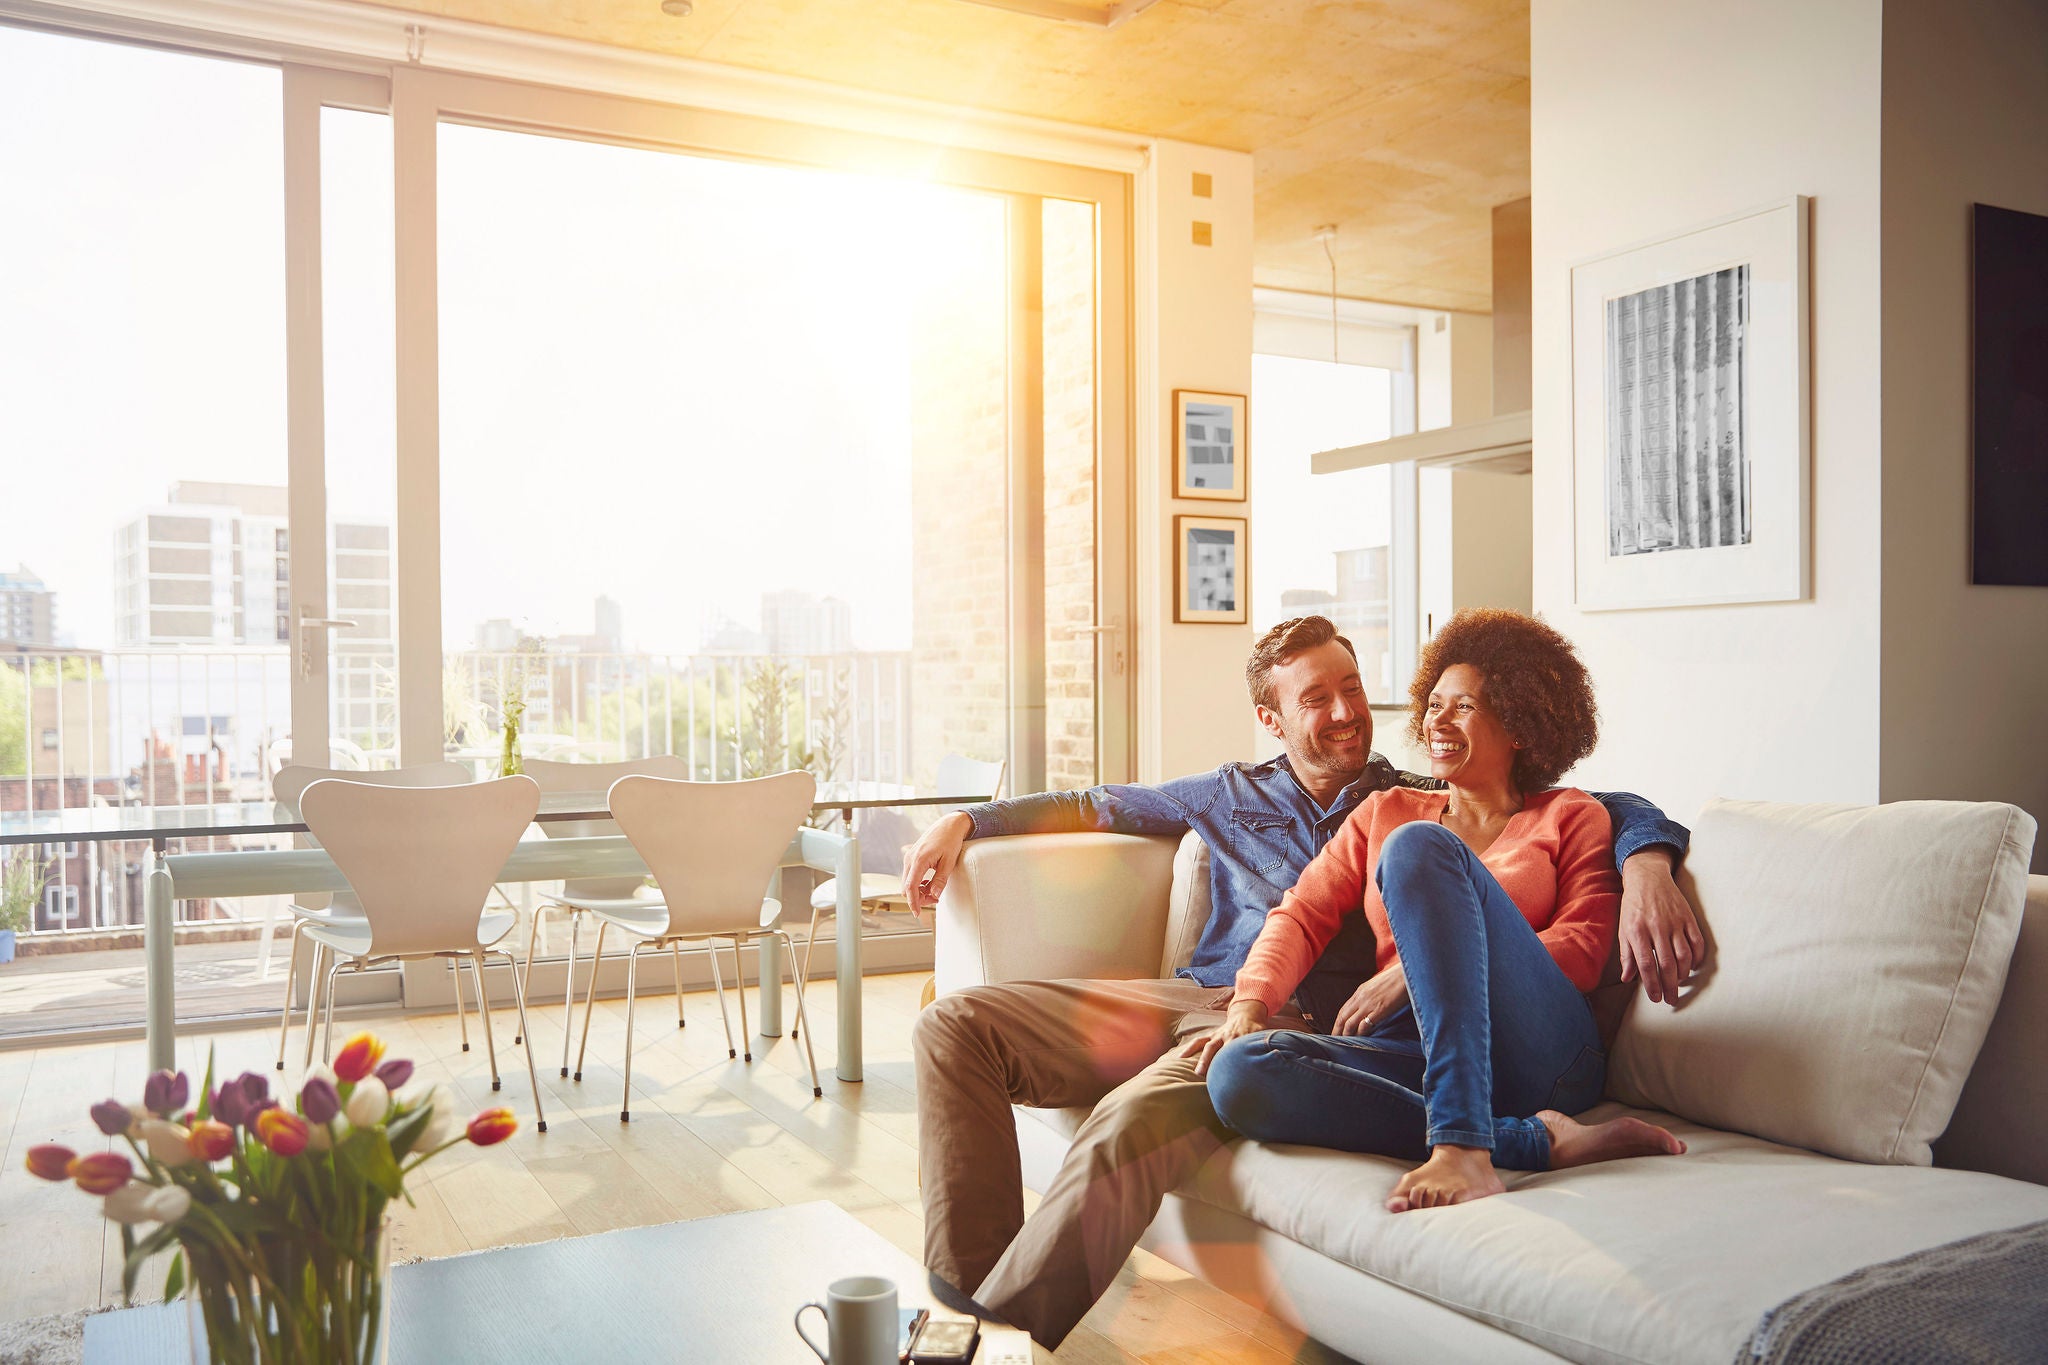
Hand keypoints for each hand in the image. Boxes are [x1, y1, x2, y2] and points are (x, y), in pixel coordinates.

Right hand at [901, 812, 973, 915]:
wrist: (948, 825)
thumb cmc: (950, 841)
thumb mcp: (949, 862)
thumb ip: (940, 880)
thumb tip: (934, 895)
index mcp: (919, 860)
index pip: (911, 887)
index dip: (913, 902)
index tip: (918, 914)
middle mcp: (910, 858)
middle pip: (907, 887)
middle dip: (918, 897)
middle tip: (936, 898)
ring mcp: (909, 857)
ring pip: (908, 882)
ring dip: (918, 890)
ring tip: (934, 890)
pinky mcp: (911, 857)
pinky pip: (910, 875)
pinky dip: (917, 883)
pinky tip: (929, 883)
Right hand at [1181, 999, 1268, 1077]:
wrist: (1246, 1013)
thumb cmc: (1256, 1028)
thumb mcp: (1263, 1032)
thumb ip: (1265, 1041)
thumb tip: (1275, 1052)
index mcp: (1242, 1036)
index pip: (1239, 1049)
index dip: (1237, 1059)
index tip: (1237, 1074)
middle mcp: (1229, 1036)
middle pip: (1222, 1049)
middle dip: (1218, 1062)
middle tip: (1215, 1076)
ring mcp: (1218, 1036)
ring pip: (1208, 1046)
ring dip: (1202, 1058)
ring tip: (1196, 1072)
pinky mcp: (1211, 1036)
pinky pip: (1198, 1041)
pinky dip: (1189, 1048)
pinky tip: (1179, 1058)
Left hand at [1333, 964, 1406, 1036]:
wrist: (1407, 973)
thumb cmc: (1396, 979)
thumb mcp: (1378, 985)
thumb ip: (1370, 995)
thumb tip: (1367, 1005)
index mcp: (1360, 991)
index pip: (1343, 1009)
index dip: (1338, 1022)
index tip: (1336, 1030)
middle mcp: (1361, 998)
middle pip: (1343, 1017)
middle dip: (1337, 1030)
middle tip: (1334, 1040)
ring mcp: (1369, 1004)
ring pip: (1350, 1023)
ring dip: (1346, 1034)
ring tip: (1344, 1044)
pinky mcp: (1379, 1010)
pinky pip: (1364, 1025)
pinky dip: (1360, 1033)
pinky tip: (1361, 1039)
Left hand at [1619, 849, 1704, 1004]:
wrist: (1647, 877)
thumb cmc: (1633, 906)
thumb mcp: (1623, 928)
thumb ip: (1626, 954)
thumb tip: (1628, 978)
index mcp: (1637, 931)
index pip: (1646, 965)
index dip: (1652, 985)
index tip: (1656, 999)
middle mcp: (1657, 928)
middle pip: (1667, 964)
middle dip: (1670, 987)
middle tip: (1671, 1000)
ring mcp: (1675, 922)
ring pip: (1684, 956)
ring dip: (1683, 974)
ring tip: (1678, 983)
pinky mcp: (1688, 917)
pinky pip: (1697, 943)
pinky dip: (1697, 958)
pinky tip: (1693, 967)